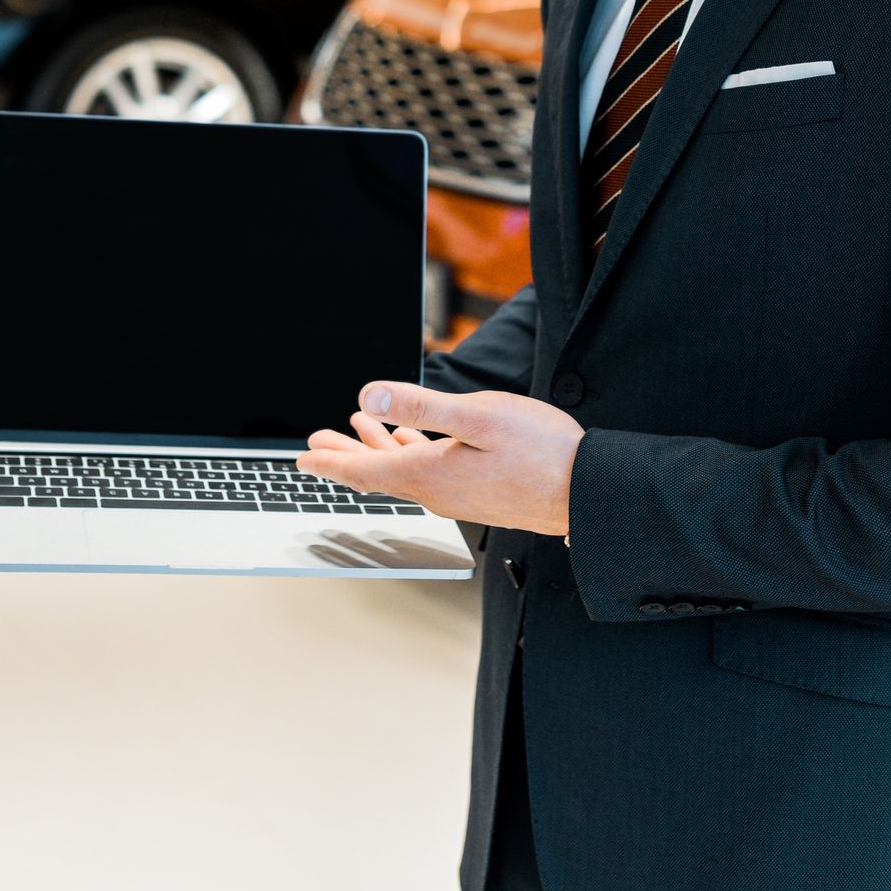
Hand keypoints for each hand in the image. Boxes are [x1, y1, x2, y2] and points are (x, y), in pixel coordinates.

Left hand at [297, 382, 584, 535]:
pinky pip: (428, 472)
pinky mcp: (478, 491)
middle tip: (314, 444)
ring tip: (353, 430)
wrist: (587, 492)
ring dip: (375, 449)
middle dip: (343, 455)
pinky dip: (409, 452)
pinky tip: (412, 440)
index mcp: (430, 473)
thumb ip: (421, 407)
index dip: (330, 459)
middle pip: (377, 473)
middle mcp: (438, 491)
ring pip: (402, 470)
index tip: (303, 455)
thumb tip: (369, 396)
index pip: (365, 469)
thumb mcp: (479, 417)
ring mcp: (458, 494)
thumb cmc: (542, 452)